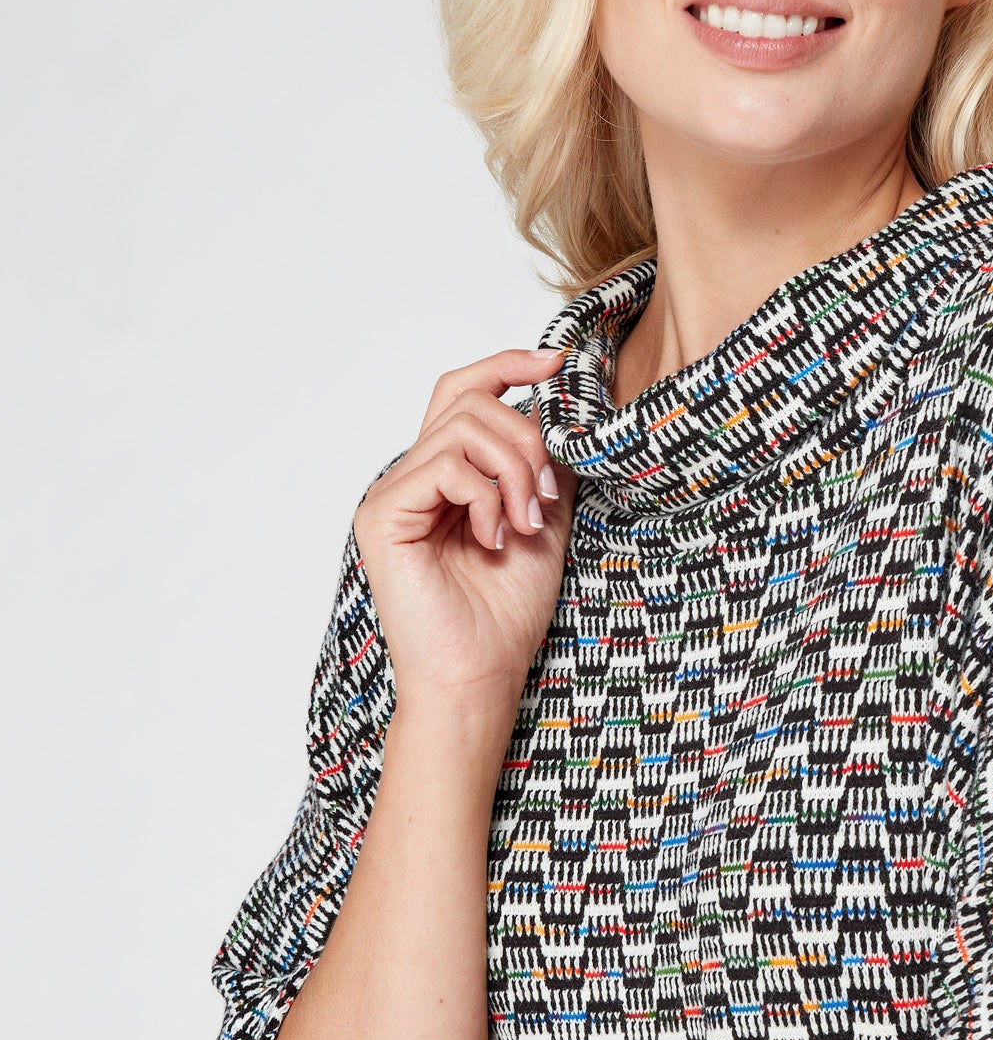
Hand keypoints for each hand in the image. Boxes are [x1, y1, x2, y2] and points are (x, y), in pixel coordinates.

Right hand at [352, 348, 577, 714]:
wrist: (480, 675)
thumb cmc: (507, 613)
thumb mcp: (545, 520)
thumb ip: (546, 465)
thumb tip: (563, 407)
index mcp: (448, 476)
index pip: (465, 392)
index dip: (508, 364)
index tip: (557, 364)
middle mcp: (414, 476)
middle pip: (469, 400)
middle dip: (525, 439)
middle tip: (546, 498)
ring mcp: (393, 493)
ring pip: (461, 426)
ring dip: (513, 470)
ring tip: (524, 524)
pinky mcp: (383, 514)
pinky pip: (443, 465)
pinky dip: (484, 497)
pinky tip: (493, 538)